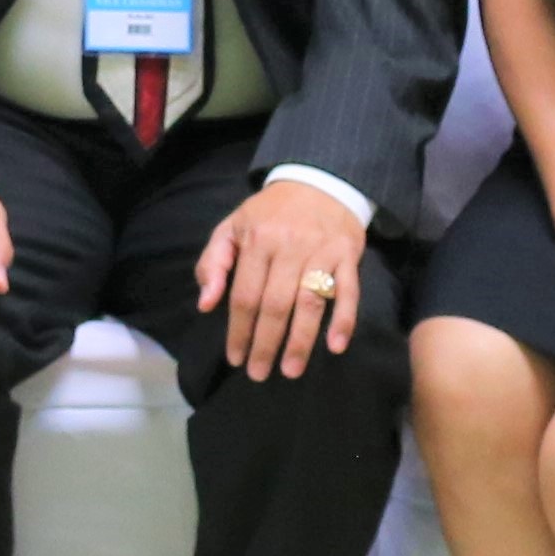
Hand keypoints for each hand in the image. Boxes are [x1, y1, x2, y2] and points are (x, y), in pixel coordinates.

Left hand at [194, 176, 372, 379]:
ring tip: (291, 370)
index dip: (238, 330)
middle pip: (275, 305)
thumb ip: (213, 263)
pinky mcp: (348, 256)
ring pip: (310, 302)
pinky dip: (344, 320)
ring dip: (301, 341)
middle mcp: (288, 247)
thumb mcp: (232, 227)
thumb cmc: (270, 213)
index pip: (244, 295)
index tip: (235, 358)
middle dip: (265, 343)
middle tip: (259, 374)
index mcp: (256, 241)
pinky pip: (348, 292)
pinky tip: (336, 346)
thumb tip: (206, 304)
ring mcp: (321, 252)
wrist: (319, 182)